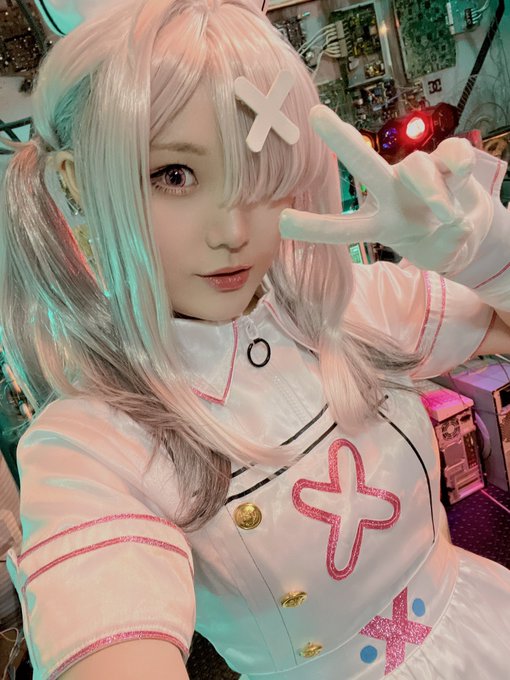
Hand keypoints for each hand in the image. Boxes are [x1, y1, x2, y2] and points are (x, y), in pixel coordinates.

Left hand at [280, 105, 492, 274]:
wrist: (471, 225)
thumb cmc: (440, 240)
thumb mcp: (442, 257)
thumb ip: (448, 246)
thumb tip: (457, 224)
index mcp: (380, 223)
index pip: (345, 228)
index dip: (316, 227)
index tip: (283, 222)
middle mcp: (393, 193)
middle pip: (365, 165)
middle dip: (341, 142)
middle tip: (314, 115)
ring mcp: (420, 174)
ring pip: (417, 167)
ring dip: (431, 191)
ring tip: (447, 218)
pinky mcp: (450, 161)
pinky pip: (453, 155)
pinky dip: (460, 166)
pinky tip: (464, 181)